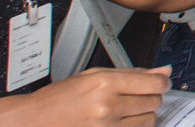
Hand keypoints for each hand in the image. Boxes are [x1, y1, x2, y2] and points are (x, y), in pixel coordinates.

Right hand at [20, 66, 170, 126]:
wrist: (32, 122)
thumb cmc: (57, 100)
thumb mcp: (91, 76)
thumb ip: (130, 74)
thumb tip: (161, 72)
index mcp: (104, 84)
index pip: (153, 84)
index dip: (162, 84)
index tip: (162, 84)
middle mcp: (107, 107)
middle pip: (153, 103)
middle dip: (150, 99)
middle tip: (135, 98)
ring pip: (148, 121)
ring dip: (141, 116)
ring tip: (122, 112)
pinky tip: (118, 123)